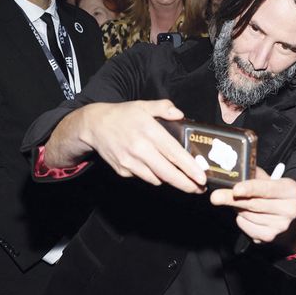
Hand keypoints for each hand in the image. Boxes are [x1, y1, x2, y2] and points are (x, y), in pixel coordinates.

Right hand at [77, 100, 206, 192]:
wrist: (93, 126)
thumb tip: (179, 114)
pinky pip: (144, 178)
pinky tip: (158, 170)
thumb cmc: (122, 115)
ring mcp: (130, 162)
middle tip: (199, 189)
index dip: (190, 168)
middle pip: (168, 173)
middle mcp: (140, 149)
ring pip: (157, 179)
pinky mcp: (123, 171)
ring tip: (183, 180)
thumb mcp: (143, 105)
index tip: (201, 177)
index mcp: (149, 132)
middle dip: (186, 184)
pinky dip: (154, 176)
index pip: (174, 154)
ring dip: (170, 181)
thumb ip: (163, 107)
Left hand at [210, 167, 295, 247]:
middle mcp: (289, 210)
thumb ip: (254, 175)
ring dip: (237, 208)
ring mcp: (280, 226)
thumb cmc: (274, 194)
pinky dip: (241, 219)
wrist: (285, 217)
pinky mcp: (269, 237)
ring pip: (248, 215)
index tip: (236, 189)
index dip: (250, 189)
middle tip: (216, 196)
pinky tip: (246, 214)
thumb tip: (233, 170)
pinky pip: (246, 226)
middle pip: (255, 204)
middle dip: (232, 199)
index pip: (268, 189)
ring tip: (240, 202)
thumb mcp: (270, 180)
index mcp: (291, 191)